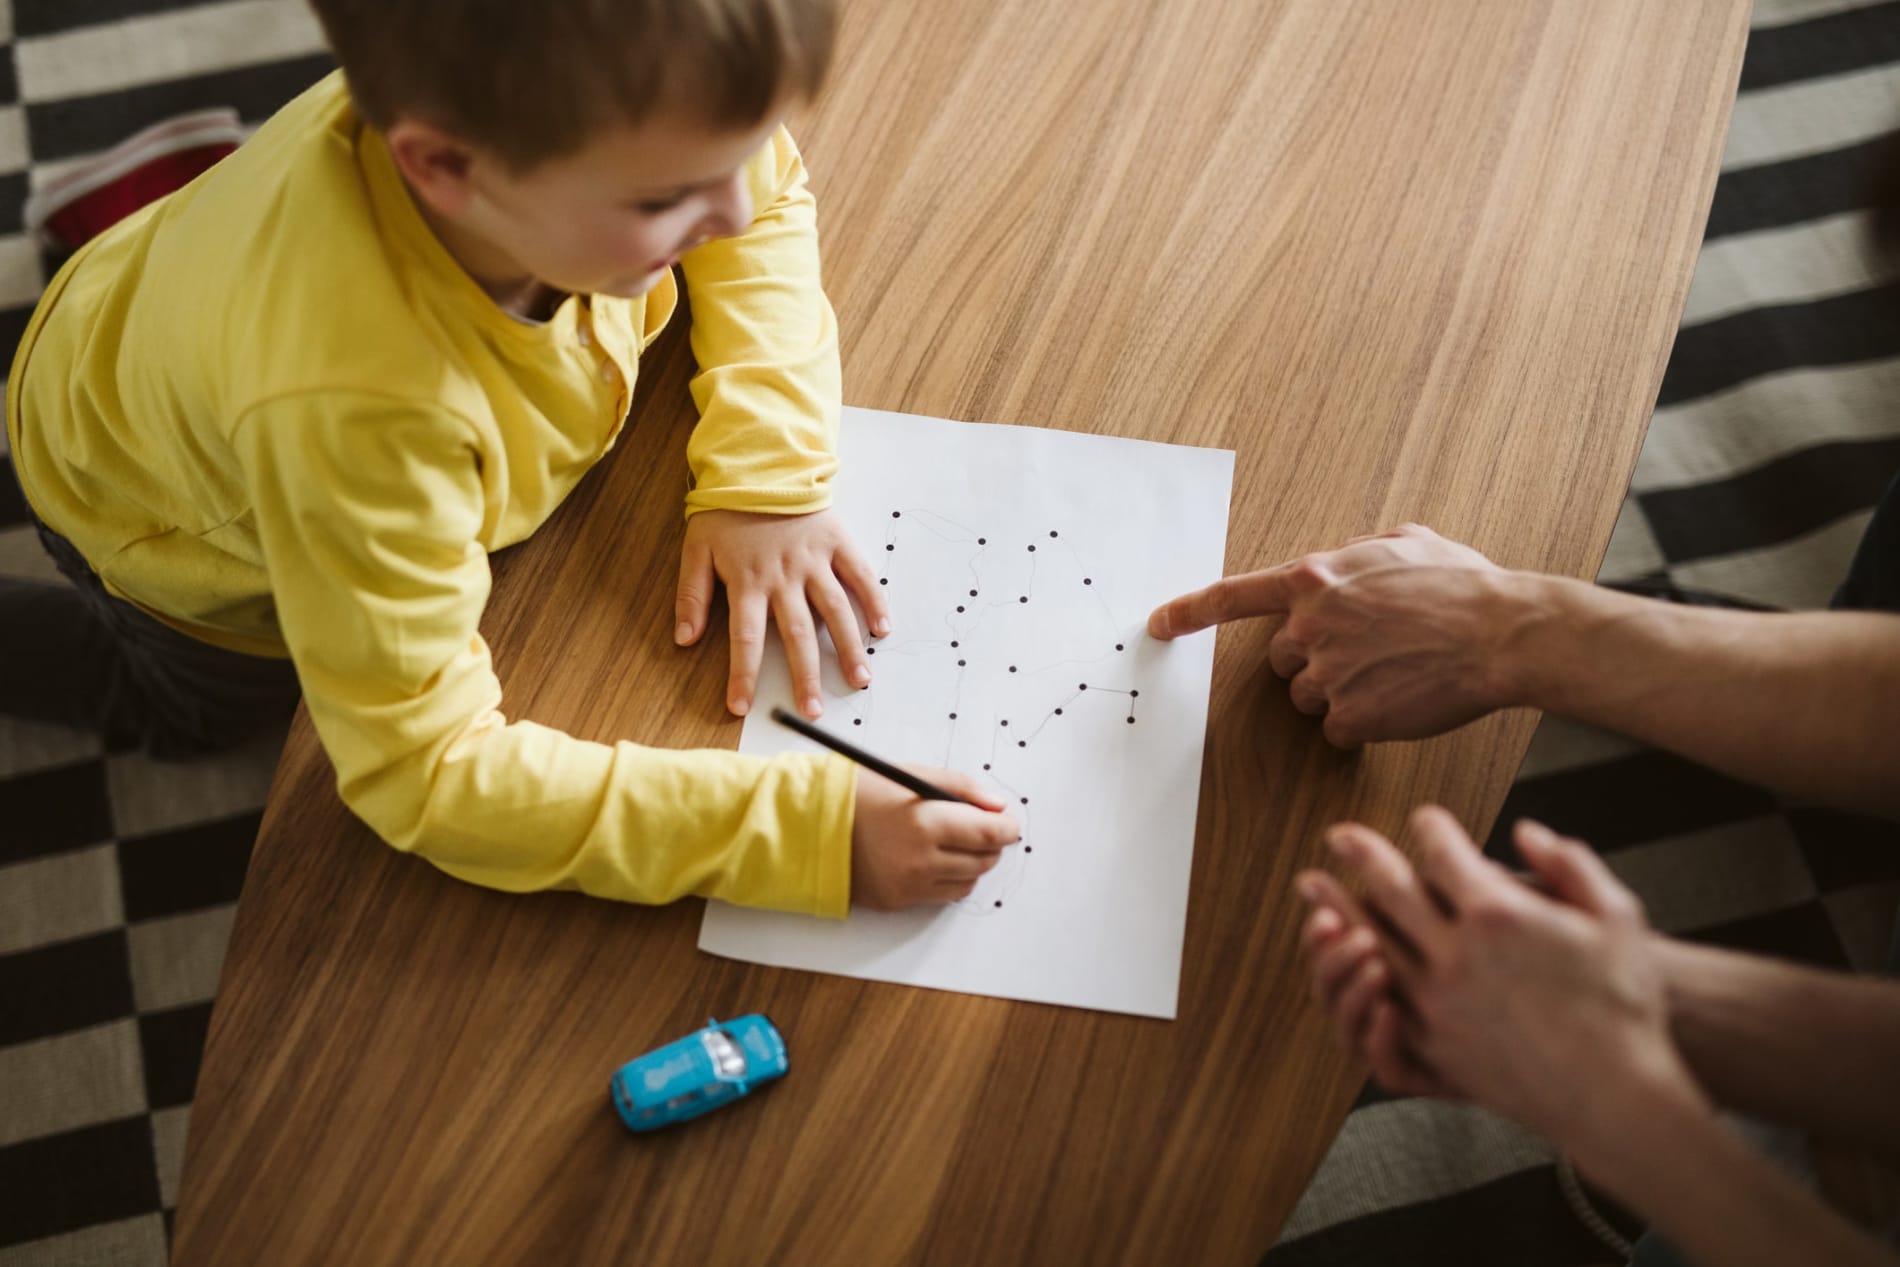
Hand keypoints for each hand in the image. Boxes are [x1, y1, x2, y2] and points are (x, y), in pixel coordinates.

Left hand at [676, 508, 891, 717]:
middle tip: (813, 711)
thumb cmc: (726, 510)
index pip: (745, 639)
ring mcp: (814, 560)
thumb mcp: (696, 549)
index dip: (743, 675)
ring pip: (835, 611)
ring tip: (859, 680)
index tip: (742, 708)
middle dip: (806, 676)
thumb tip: (684, 639)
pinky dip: (874, 601)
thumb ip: (692, 595)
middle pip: (796, 635)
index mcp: (748, 581)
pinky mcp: (837, 543)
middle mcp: (784, 576)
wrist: (758, 462)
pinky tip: (883, 628)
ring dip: (849, 648)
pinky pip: (860, 575)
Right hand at [850, 766, 1021, 910]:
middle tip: (981, 828)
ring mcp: (909, 886)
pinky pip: (942, 897)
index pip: (990, 833)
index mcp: (925, 822)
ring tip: (955, 842)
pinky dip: (949, 879)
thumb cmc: (859, 794)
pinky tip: (934, 860)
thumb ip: (961, 787)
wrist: (809, 826)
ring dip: (972, 863)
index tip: (1008, 821)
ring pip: (968, 882)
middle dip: (991, 843)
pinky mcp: (898, 902)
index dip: (1007, 827)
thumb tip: (998, 806)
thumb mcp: (910, 774)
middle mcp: (921, 860)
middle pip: (984, 860)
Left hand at [1146, 524, 1534, 745]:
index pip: (1233, 597)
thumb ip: (1356, 552)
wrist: (1502, 634)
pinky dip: (1366, 720)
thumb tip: (1342, 559)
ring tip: (1396, 671)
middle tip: (1371, 649)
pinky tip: (1402, 699)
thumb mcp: (1405, 542)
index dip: (1190, 611)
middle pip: (1283, 658)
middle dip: (1315, 657)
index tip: (1158, 623)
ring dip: (1342, 689)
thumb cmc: (1464, 586)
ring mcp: (1326, 674)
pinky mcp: (1348, 718)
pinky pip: (1338, 728)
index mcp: (1316, 579)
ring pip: (1310, 695)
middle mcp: (1310, 625)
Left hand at [1295, 807, 1700, 1154]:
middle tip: (1338, 836)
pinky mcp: (1433, 1045)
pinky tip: (1347, 959)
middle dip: (1362, 855)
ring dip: (1337, 908)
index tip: (1424, 820)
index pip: (1444, 853)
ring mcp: (1437, 1003)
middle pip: (1390, 890)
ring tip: (1312, 886)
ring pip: (1370, 942)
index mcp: (1498, 914)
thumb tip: (1527, 831)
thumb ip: (1571, 863)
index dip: (1431, 828)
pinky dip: (1357, 975)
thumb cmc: (1625, 1000)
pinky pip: (1380, 1004)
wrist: (1618, 1093)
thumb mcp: (1617, 916)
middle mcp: (1456, 954)